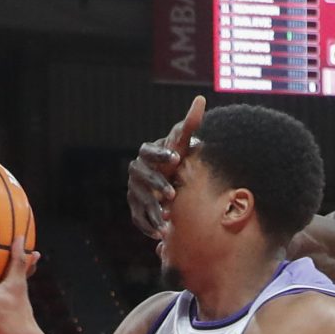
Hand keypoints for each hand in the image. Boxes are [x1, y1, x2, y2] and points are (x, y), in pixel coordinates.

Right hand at [126, 95, 203, 240]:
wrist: (167, 179)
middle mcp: (136, 170)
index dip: (161, 154)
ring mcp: (133, 190)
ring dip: (153, 211)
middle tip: (172, 194)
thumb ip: (190, 123)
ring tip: (167, 219)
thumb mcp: (183, 143)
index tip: (176, 158)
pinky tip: (161, 234)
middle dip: (157, 186)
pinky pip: (138, 219)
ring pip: (140, 200)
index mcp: (146, 153)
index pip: (149, 151)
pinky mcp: (135, 208)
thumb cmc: (176, 159)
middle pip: (143, 178)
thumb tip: (201, 99)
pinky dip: (148, 227)